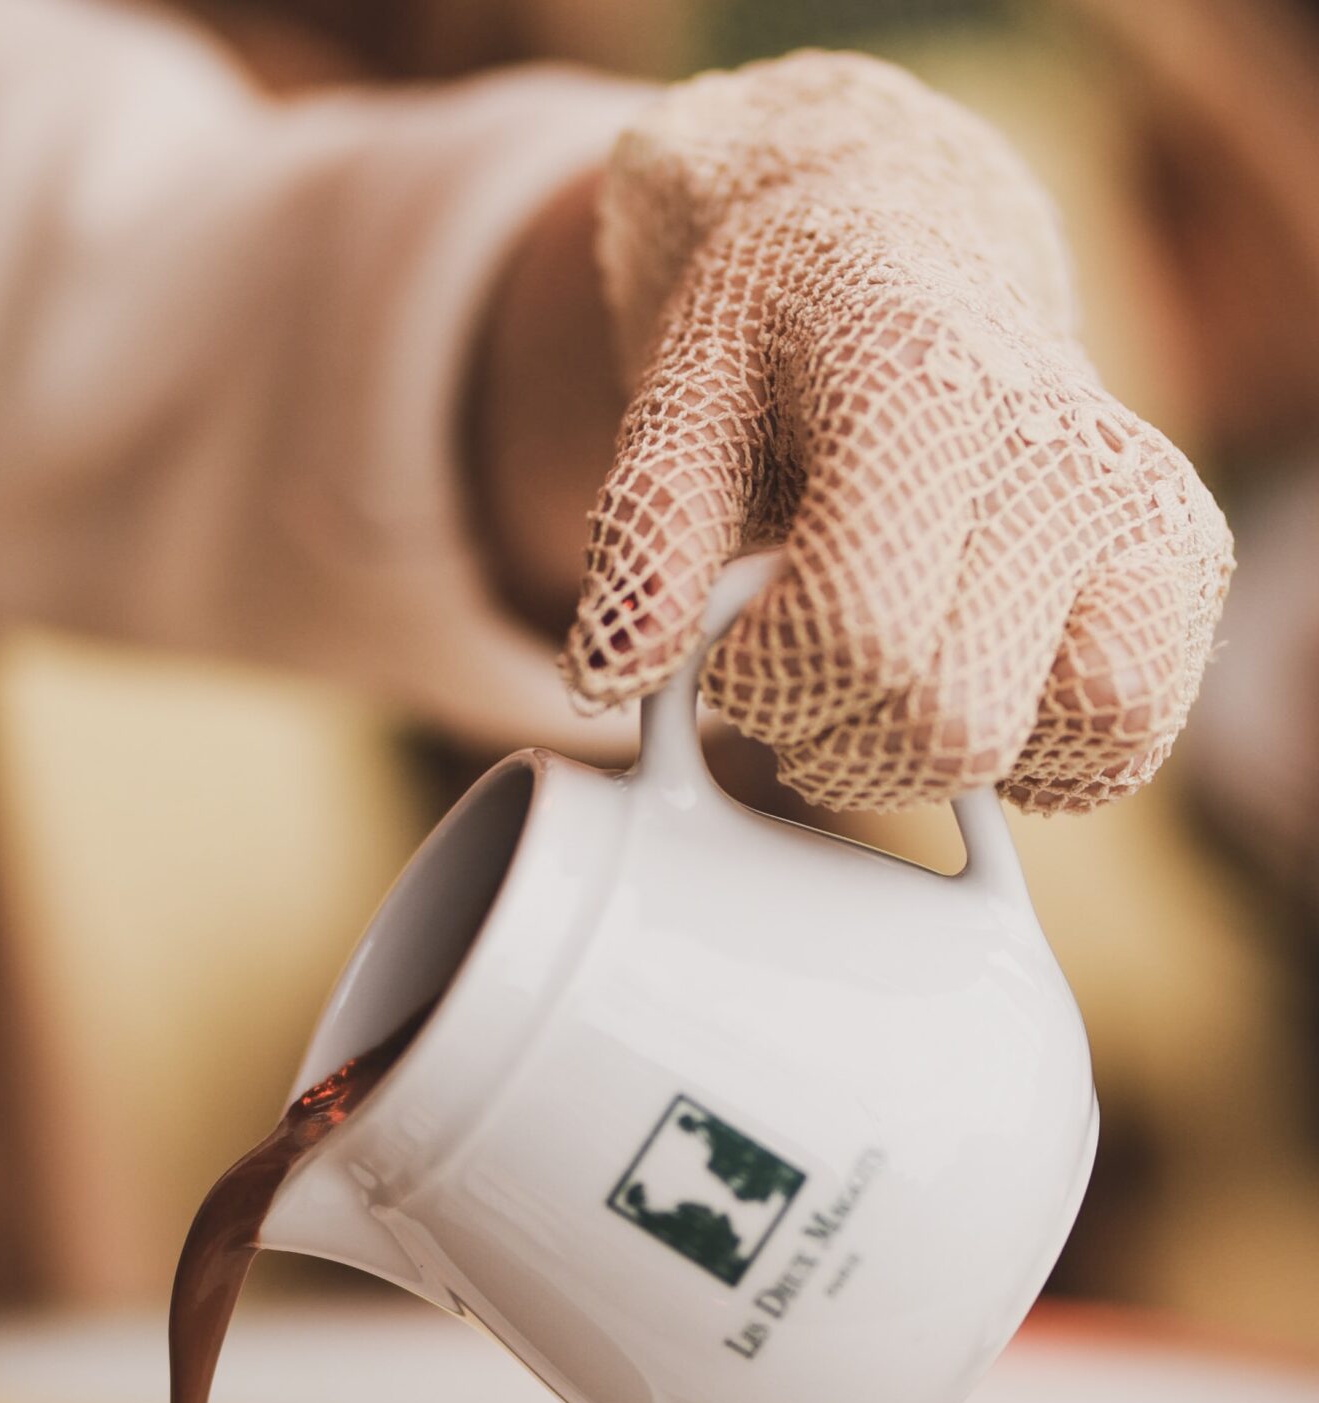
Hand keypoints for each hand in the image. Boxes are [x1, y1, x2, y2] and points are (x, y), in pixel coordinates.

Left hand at [544, 53, 1230, 810]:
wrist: (906, 251)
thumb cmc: (778, 343)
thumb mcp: (678, 402)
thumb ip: (643, 535)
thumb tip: (609, 676)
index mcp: (920, 384)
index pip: (857, 633)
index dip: (768, 680)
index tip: (730, 647)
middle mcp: (1059, 442)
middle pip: (947, 721)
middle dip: (834, 734)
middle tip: (793, 665)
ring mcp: (1143, 503)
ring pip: (1047, 744)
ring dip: (928, 758)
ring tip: (878, 671)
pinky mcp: (1186, 562)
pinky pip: (1120, 739)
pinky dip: (1033, 756)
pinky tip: (967, 682)